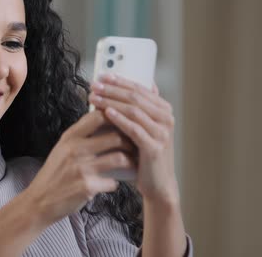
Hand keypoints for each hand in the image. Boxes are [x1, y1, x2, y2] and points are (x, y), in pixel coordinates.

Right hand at [23, 110, 135, 224]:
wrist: (39, 200)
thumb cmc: (54, 173)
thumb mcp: (62, 148)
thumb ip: (81, 135)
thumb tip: (104, 120)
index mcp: (70, 137)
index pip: (98, 116)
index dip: (116, 117)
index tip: (125, 123)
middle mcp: (75, 149)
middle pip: (115, 136)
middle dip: (130, 141)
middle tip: (136, 146)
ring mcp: (82, 168)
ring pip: (119, 158)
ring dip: (130, 162)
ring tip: (132, 164)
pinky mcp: (87, 186)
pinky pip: (113, 182)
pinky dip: (115, 183)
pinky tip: (112, 184)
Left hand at [88, 74, 179, 204]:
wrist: (158, 184)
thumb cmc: (146, 155)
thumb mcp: (145, 128)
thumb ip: (142, 107)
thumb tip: (143, 83)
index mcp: (164, 110)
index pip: (139, 89)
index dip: (120, 81)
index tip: (102, 76)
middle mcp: (166, 118)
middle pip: (135, 97)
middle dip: (112, 89)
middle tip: (94, 86)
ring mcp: (162, 133)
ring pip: (134, 111)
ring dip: (111, 102)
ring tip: (94, 98)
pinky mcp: (155, 148)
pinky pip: (134, 129)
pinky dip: (119, 119)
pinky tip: (106, 113)